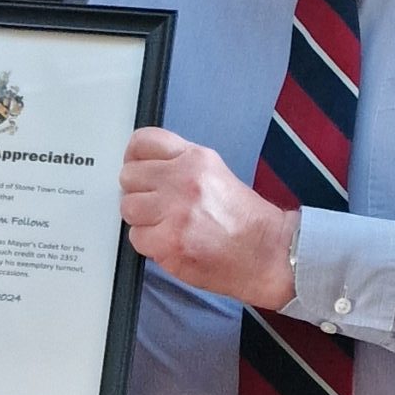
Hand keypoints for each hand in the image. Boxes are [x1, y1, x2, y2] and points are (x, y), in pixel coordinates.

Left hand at [120, 127, 296, 309]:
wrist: (266, 252)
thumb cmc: (243, 219)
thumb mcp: (214, 173)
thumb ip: (179, 166)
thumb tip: (144, 169)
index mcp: (195, 158)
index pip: (143, 142)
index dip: (134, 158)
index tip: (138, 170)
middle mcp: (182, 179)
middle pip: (129, 176)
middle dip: (139, 192)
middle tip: (157, 206)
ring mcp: (174, 211)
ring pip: (128, 207)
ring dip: (142, 219)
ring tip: (166, 226)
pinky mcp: (168, 242)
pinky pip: (136, 237)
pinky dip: (149, 244)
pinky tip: (171, 243)